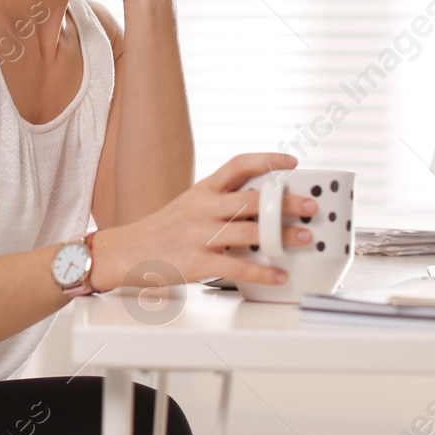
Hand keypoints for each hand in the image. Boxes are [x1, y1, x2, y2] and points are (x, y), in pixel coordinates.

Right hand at [88, 152, 317, 289]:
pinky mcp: (197, 262)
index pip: (238, 164)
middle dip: (286, 202)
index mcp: (202, 190)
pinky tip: (279, 275)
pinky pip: (238, 266)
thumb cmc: (160, 231)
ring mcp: (199, 235)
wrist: (124, 253)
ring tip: (304, 238)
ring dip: (282, 236)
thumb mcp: (187, 205)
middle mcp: (202, 208)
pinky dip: (263, 271)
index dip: (267, 160)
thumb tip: (259, 205)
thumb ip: (218, 202)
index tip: (292, 162)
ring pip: (249, 231)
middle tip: (311, 206)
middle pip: (251, 199)